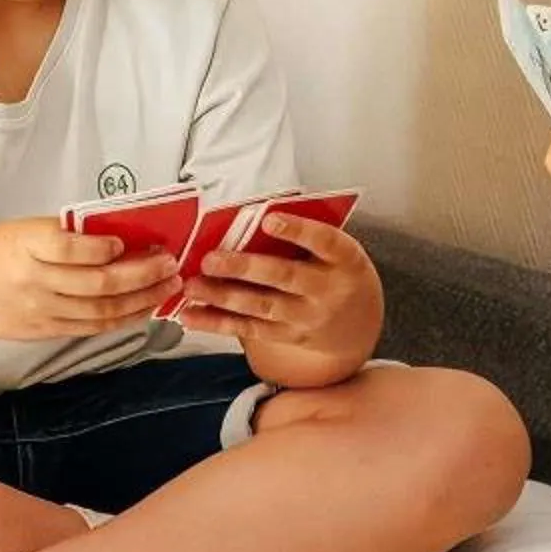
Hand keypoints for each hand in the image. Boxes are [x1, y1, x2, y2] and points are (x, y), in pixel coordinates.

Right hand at [0, 218, 173, 346]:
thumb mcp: (20, 230)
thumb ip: (63, 234)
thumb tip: (117, 234)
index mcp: (25, 246)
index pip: (69, 248)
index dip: (102, 248)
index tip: (127, 241)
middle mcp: (35, 281)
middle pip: (97, 283)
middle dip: (142, 274)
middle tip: (170, 263)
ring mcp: (42, 311)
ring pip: (102, 310)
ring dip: (142, 299)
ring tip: (168, 286)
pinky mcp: (47, 331)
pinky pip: (93, 327)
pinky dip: (123, 319)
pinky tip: (144, 308)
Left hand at [177, 213, 381, 365]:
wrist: (358, 325)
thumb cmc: (337, 272)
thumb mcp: (336, 250)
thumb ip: (305, 235)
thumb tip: (251, 216)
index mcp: (343, 259)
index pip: (324, 241)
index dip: (298, 230)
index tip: (269, 219)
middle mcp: (327, 290)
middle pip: (284, 277)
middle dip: (244, 268)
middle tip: (209, 260)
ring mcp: (307, 317)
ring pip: (261, 306)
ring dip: (222, 296)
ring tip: (192, 286)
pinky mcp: (288, 335)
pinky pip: (250, 329)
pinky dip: (218, 322)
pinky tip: (192, 315)